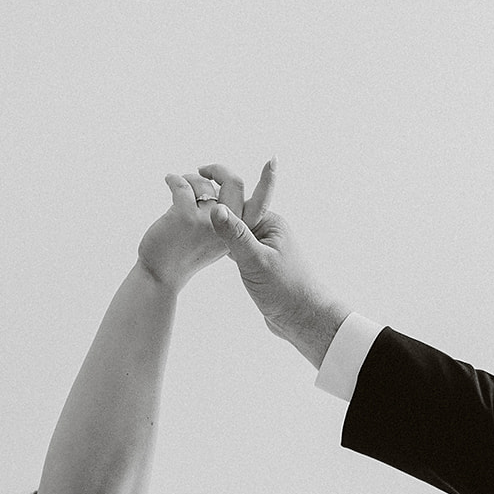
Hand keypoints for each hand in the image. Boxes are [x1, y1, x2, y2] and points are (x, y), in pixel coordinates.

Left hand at [137, 161, 274, 292]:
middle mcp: (229, 228)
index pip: (260, 203)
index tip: (273, 160)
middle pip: (235, 183)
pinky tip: (169, 179)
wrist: (161, 275)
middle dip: (218, 169)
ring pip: (204, 183)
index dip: (268, 181)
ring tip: (180, 186)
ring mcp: (208, 222)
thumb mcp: (214, 239)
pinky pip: (182, 184)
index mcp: (239, 232)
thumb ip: (224, 217)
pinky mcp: (186, 217)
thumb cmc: (186, 253)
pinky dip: (174, 179)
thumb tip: (219, 187)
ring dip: (190, 179)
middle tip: (204, 169)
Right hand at [200, 161, 350, 366]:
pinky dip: (223, 245)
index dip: (219, 189)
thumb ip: (235, 235)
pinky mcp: (260, 265)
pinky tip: (210, 249)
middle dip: (215, 207)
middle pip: (235, 213)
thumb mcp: (256, 261)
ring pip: (234, 232)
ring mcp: (264, 248)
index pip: (239, 199)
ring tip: (194, 220)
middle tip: (189, 196)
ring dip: (218, 228)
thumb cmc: (286, 290)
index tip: (200, 174)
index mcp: (270, 223)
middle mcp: (268, 231)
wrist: (304, 319)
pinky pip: (237, 248)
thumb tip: (216, 207)